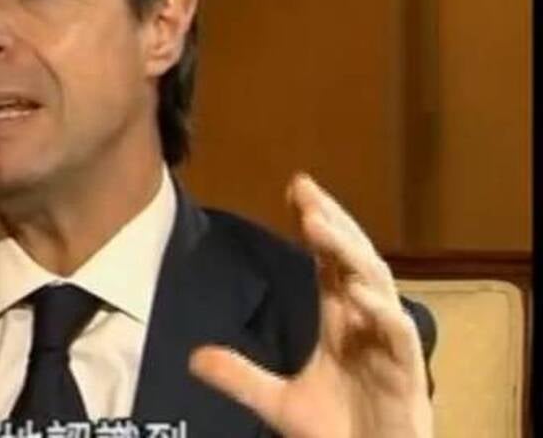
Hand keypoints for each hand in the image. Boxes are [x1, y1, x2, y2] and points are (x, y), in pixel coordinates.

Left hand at [188, 174, 432, 437]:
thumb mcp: (277, 402)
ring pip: (377, 286)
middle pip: (353, 261)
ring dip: (349, 253)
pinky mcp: (408, 375)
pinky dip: (380, 312)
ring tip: (318, 224)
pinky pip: (398, 335)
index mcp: (340, 323)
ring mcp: (389, 346)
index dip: (316, 225)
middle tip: (304, 189)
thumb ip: (240, 377)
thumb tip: (194, 358)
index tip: (295, 190)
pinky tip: (357, 292)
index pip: (329, 262)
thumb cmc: (338, 431)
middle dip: (331, 223)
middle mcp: (366, 324)